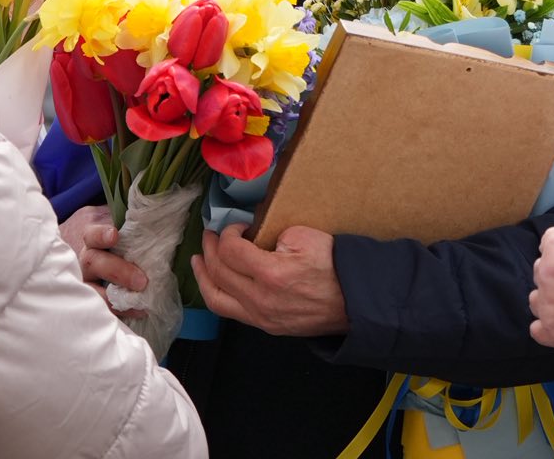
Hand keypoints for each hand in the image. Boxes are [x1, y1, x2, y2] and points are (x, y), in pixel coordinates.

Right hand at [61, 205, 146, 316]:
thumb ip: (127, 222)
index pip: (91, 234)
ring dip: (115, 299)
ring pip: (92, 290)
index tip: (114, 235)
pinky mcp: (90, 298)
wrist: (82, 250)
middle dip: (118, 272)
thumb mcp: (110, 222)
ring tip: (140, 304)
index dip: (101, 235)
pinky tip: (137, 312)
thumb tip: (152, 218)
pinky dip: (118, 311)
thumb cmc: (107, 235)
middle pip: (93, 262)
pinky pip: (100, 308)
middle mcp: (84, 259)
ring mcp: (84, 281)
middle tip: (141, 281)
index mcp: (90, 238)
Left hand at [192, 223, 349, 337]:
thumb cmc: (334, 267)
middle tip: (211, 236)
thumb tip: (253, 237)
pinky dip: (217, 293)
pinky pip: (230, 311)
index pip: (230, 250)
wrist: (355, 302)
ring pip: (216, 298)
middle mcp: (260, 300)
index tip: (237, 227)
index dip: (228, 233)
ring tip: (198, 261)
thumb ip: (274, 233)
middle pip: (218, 272)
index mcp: (271, 274)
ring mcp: (261, 317)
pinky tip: (214, 283)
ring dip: (203, 275)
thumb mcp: (306, 237)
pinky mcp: (265, 326)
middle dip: (210, 249)